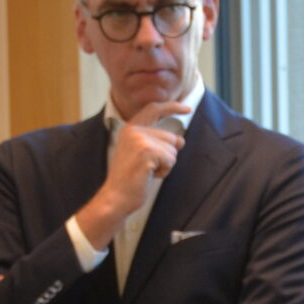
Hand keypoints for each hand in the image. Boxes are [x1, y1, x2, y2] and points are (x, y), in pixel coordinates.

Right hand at [73, 103, 188, 246]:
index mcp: (130, 129)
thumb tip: (181, 140)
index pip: (154, 109)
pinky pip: (170, 159)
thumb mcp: (143, 155)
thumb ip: (158, 142)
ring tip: (148, 171)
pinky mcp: (147, 152)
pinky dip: (165, 171)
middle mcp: (134, 131)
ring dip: (165, 164)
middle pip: (171, 136)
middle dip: (167, 154)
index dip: (172, 107)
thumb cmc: (130, 179)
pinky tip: (150, 175)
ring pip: (172, 149)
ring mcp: (140, 140)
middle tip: (149, 167)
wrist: (116, 197)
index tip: (187, 108)